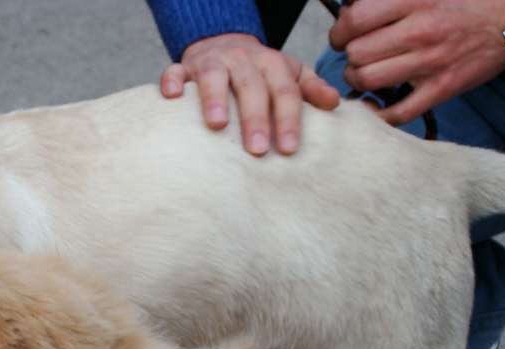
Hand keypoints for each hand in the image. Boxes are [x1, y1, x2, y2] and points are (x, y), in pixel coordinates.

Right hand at [160, 33, 339, 155]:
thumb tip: (334, 103)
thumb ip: (309, 88)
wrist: (221, 42)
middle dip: (255, 118)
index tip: (289, 149)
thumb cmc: (257, 70)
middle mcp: (242, 59)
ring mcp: (211, 62)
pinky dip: (172, 82)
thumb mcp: (287, 73)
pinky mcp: (183, 68)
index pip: (284, 91)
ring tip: (217, 126)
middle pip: (251, 86)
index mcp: (270, 63)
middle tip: (258, 150)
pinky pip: (174, 71)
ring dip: (214, 99)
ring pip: (213, 76)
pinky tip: (171, 97)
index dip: (288, 119)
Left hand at [329, 0, 504, 124]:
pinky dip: (378, 114)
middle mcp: (421, 32)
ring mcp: (430, 64)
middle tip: (356, 55)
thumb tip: (351, 11)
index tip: (342, 35)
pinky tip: (372, 105)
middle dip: (349, 56)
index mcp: (416, 1)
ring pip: (368, 81)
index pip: (356, 20)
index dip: (340, 31)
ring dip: (357, 80)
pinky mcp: (440, 89)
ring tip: (364, 74)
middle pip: (357, 54)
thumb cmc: (466, 1)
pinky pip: (397, 113)